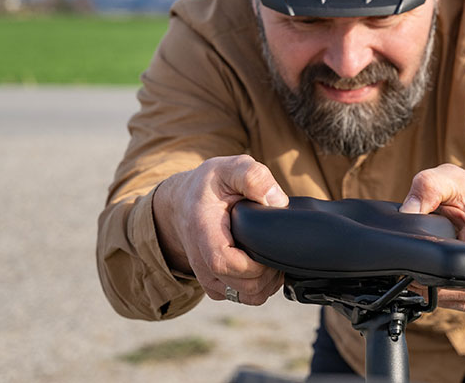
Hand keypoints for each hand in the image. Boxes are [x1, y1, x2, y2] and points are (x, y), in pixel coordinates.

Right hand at [152, 155, 288, 305]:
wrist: (185, 202)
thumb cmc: (212, 185)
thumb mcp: (230, 168)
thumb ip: (252, 176)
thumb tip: (276, 201)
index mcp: (203, 232)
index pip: (225, 263)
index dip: (255, 264)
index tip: (269, 246)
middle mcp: (202, 262)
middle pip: (243, 287)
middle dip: (270, 272)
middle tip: (279, 246)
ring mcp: (209, 277)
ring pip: (248, 297)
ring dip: (269, 281)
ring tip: (273, 254)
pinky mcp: (217, 284)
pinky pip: (245, 296)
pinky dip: (262, 285)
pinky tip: (266, 262)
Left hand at [400, 164, 464, 310]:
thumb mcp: (454, 179)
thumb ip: (430, 185)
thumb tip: (407, 211)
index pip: (457, 264)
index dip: (428, 255)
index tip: (417, 240)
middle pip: (440, 283)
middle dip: (418, 264)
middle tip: (415, 243)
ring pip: (434, 295)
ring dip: (420, 274)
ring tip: (425, 251)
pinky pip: (437, 300)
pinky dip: (426, 283)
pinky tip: (428, 264)